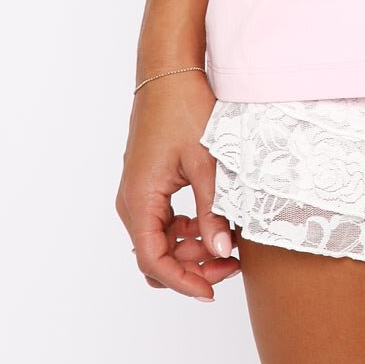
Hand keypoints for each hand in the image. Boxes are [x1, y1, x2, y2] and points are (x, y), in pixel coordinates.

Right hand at [116, 71, 239, 301]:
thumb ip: (214, 208)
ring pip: (160, 241)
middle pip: (155, 255)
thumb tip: (221, 251)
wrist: (170, 73)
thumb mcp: (206, 161)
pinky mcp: (148, 184)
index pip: (153, 259)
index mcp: (141, 198)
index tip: (212, 291)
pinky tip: (214, 221)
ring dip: (191, 249)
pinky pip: (163, 222)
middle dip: (192, 267)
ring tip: (229, 243)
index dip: (183, 281)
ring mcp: (138, 193)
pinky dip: (186, 230)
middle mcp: (132, 201)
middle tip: (232, 264)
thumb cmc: (185, 109)